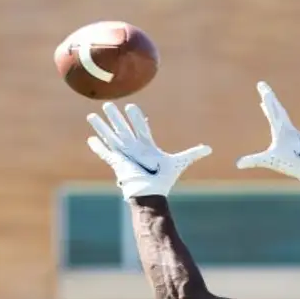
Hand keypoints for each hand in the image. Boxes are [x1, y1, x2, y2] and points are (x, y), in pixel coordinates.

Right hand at [84, 102, 210, 198]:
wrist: (151, 194)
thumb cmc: (163, 181)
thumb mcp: (179, 162)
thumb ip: (192, 154)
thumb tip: (209, 149)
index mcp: (146, 147)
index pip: (140, 128)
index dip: (137, 118)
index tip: (132, 107)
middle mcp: (133, 149)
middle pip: (123, 128)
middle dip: (116, 116)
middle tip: (109, 104)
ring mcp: (124, 155)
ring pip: (111, 136)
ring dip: (102, 126)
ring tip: (92, 115)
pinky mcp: (117, 163)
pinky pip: (105, 153)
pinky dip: (98, 147)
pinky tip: (90, 139)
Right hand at [235, 81, 299, 182]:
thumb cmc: (292, 163)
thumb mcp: (270, 161)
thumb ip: (254, 161)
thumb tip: (238, 164)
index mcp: (281, 129)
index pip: (272, 110)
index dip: (267, 98)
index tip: (262, 87)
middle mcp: (286, 126)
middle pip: (276, 106)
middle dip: (268, 95)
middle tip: (261, 84)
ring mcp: (289, 129)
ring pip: (279, 112)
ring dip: (271, 103)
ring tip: (265, 97)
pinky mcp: (291, 134)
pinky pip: (281, 119)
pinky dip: (274, 112)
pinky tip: (270, 114)